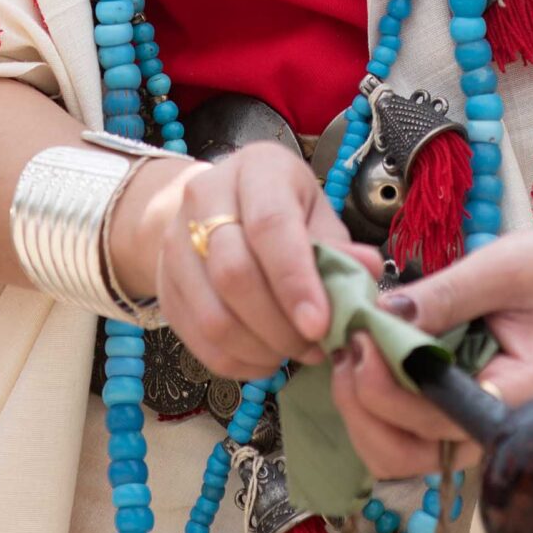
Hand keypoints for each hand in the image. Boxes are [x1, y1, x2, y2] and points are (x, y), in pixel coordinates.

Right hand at [111, 140, 375, 384]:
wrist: (217, 210)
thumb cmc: (282, 211)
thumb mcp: (317, 215)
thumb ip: (341, 249)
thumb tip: (368, 273)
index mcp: (256, 170)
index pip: (269, 226)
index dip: (295, 281)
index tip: (320, 326)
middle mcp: (205, 197)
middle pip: (234, 275)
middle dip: (280, 325)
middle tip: (314, 346)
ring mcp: (175, 243)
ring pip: (212, 315)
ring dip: (260, 349)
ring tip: (293, 353)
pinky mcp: (164, 285)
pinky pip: (198, 340)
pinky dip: (238, 363)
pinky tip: (265, 359)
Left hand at [330, 225, 532, 481]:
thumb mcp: (506, 265)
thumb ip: (446, 293)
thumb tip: (383, 315)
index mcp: (524, 398)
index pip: (441, 419)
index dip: (389, 389)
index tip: (361, 340)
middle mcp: (498, 429)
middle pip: (409, 455)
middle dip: (365, 406)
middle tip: (349, 344)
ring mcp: (474, 428)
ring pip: (398, 454)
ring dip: (361, 411)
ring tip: (352, 349)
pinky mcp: (456, 416)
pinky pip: (404, 432)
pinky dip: (373, 404)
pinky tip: (366, 356)